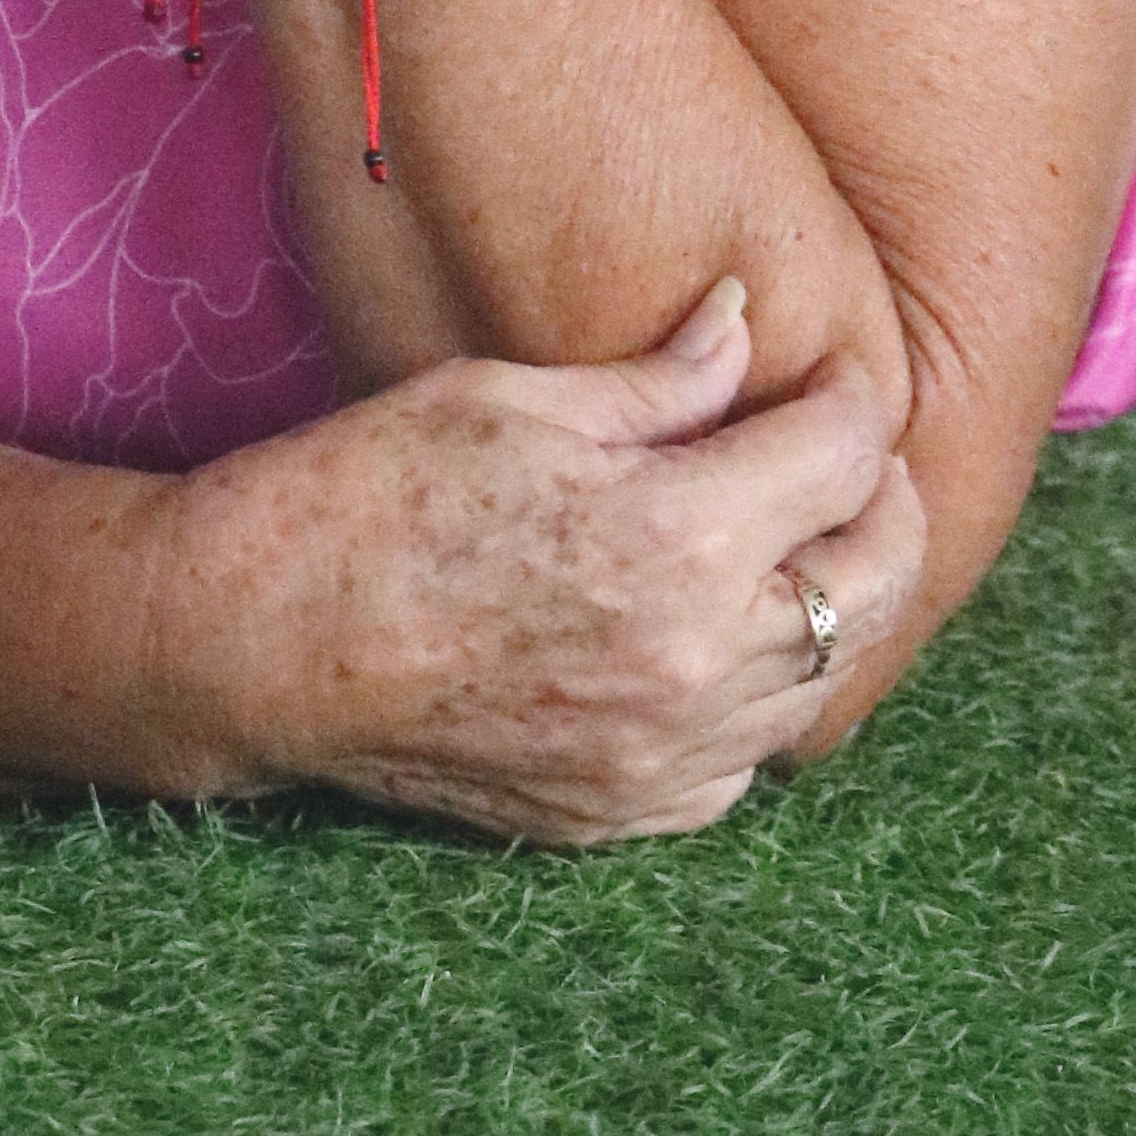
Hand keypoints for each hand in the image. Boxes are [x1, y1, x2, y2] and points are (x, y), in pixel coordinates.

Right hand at [162, 279, 927, 843]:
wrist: (252, 645)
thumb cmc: (364, 493)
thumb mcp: (512, 399)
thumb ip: (659, 379)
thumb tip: (746, 322)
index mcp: (677, 537)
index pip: (845, 457)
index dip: (853, 398)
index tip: (830, 373)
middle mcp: (697, 662)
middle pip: (876, 582)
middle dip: (883, 502)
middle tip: (849, 454)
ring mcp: (664, 755)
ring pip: (825, 680)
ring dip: (831, 603)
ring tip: (796, 539)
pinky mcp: (621, 813)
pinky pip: (745, 760)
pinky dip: (758, 696)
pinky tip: (717, 638)